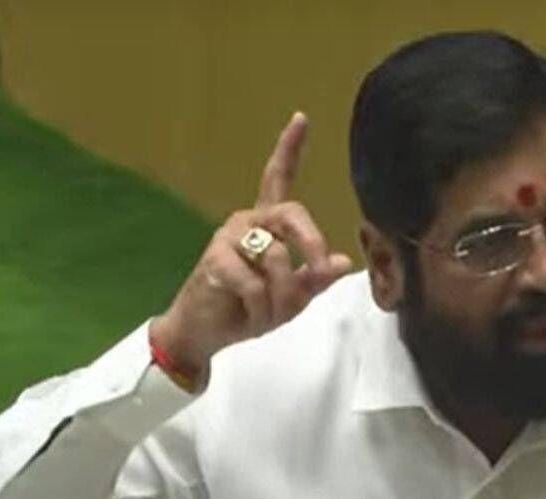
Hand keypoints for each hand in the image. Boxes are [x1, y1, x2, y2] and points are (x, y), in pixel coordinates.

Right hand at [151, 112, 352, 387]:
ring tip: (267, 312)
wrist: (204, 333)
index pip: (277, 178)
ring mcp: (229, 238)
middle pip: (293, 214)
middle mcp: (247, 222)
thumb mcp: (290, 297)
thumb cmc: (247, 310)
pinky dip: (263, 310)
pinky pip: (257, 285)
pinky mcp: (215, 260)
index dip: (289, 149)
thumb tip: (342, 261)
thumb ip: (314, 278)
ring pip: (279, 260)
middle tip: (319, 270)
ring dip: (282, 298)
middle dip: (312, 244)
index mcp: (266, 224)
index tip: (301, 118)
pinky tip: (249, 315)